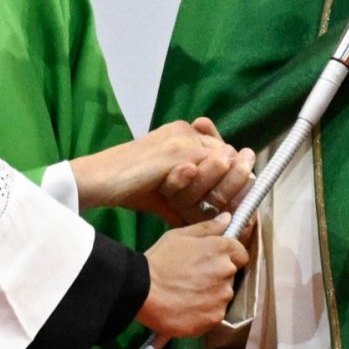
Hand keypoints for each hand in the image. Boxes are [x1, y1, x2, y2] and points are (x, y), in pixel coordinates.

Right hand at [73, 118, 256, 224]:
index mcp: (184, 135)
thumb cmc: (129, 188)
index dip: (235, 175)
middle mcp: (186, 131)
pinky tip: (208, 207)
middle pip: (228, 154)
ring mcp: (183, 139)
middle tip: (244, 205)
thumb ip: (190, 196)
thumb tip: (213, 217)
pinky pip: (207, 173)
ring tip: (224, 208)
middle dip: (238, 182)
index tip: (246, 193)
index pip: (223, 151)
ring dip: (223, 188)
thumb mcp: (167, 193)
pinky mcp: (177, 151)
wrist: (101, 180)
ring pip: (222, 164)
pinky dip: (211, 193)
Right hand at [136, 215, 248, 337]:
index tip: (213, 261)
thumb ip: (207, 228)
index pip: (241, 254)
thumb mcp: (179, 236)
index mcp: (222, 249)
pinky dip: (204, 312)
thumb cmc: (159, 260)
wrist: (142, 291)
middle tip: (193, 278)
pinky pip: (214, 313)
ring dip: (211, 295)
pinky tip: (187, 308)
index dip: (229, 257)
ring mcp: (222, 297)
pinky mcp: (214, 317)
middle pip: (230, 275)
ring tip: (188, 295)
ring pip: (223, 295)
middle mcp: (227, 272)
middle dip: (217, 276)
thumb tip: (227, 218)